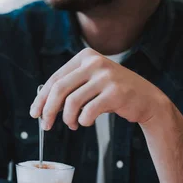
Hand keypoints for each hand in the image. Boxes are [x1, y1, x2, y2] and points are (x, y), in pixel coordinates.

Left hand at [29, 48, 168, 130]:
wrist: (148, 100)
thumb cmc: (114, 93)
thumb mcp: (91, 82)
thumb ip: (70, 87)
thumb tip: (41, 105)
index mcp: (85, 57)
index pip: (55, 79)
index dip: (41, 98)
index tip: (35, 113)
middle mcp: (95, 63)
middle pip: (59, 89)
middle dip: (48, 110)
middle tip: (46, 125)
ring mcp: (106, 76)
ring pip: (72, 102)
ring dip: (67, 118)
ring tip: (71, 125)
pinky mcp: (116, 92)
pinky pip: (88, 112)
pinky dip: (82, 121)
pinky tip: (85, 122)